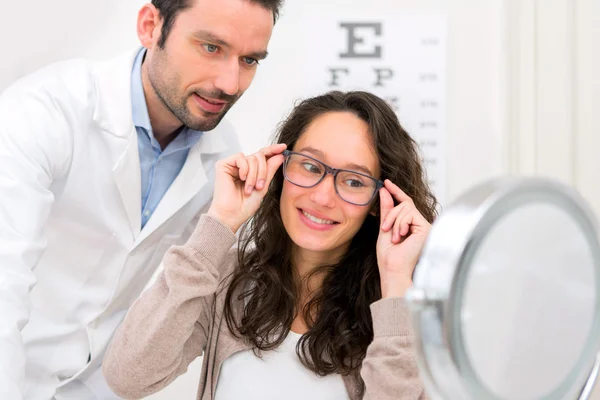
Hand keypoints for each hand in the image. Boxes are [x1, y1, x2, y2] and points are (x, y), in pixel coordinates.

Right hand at [207, 143, 286, 232]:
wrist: (232, 215)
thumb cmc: (245, 205)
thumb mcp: (263, 186)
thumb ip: (270, 170)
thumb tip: (280, 155)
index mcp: (251, 171)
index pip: (262, 156)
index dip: (272, 150)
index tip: (283, 147)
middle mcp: (242, 166)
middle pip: (259, 156)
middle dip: (263, 171)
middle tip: (260, 186)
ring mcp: (232, 165)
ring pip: (251, 158)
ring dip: (254, 175)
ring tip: (249, 188)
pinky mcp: (223, 164)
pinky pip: (240, 157)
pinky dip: (244, 169)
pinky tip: (242, 178)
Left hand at [376, 180, 431, 297]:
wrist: (393, 269)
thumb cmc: (389, 257)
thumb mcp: (385, 228)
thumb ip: (386, 210)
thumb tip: (385, 190)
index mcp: (412, 226)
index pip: (405, 203)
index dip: (396, 191)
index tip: (386, 183)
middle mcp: (421, 226)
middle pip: (405, 204)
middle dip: (390, 214)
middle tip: (385, 229)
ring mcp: (425, 226)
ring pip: (406, 207)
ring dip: (394, 221)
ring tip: (394, 237)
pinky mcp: (426, 227)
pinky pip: (409, 213)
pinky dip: (400, 223)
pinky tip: (401, 236)